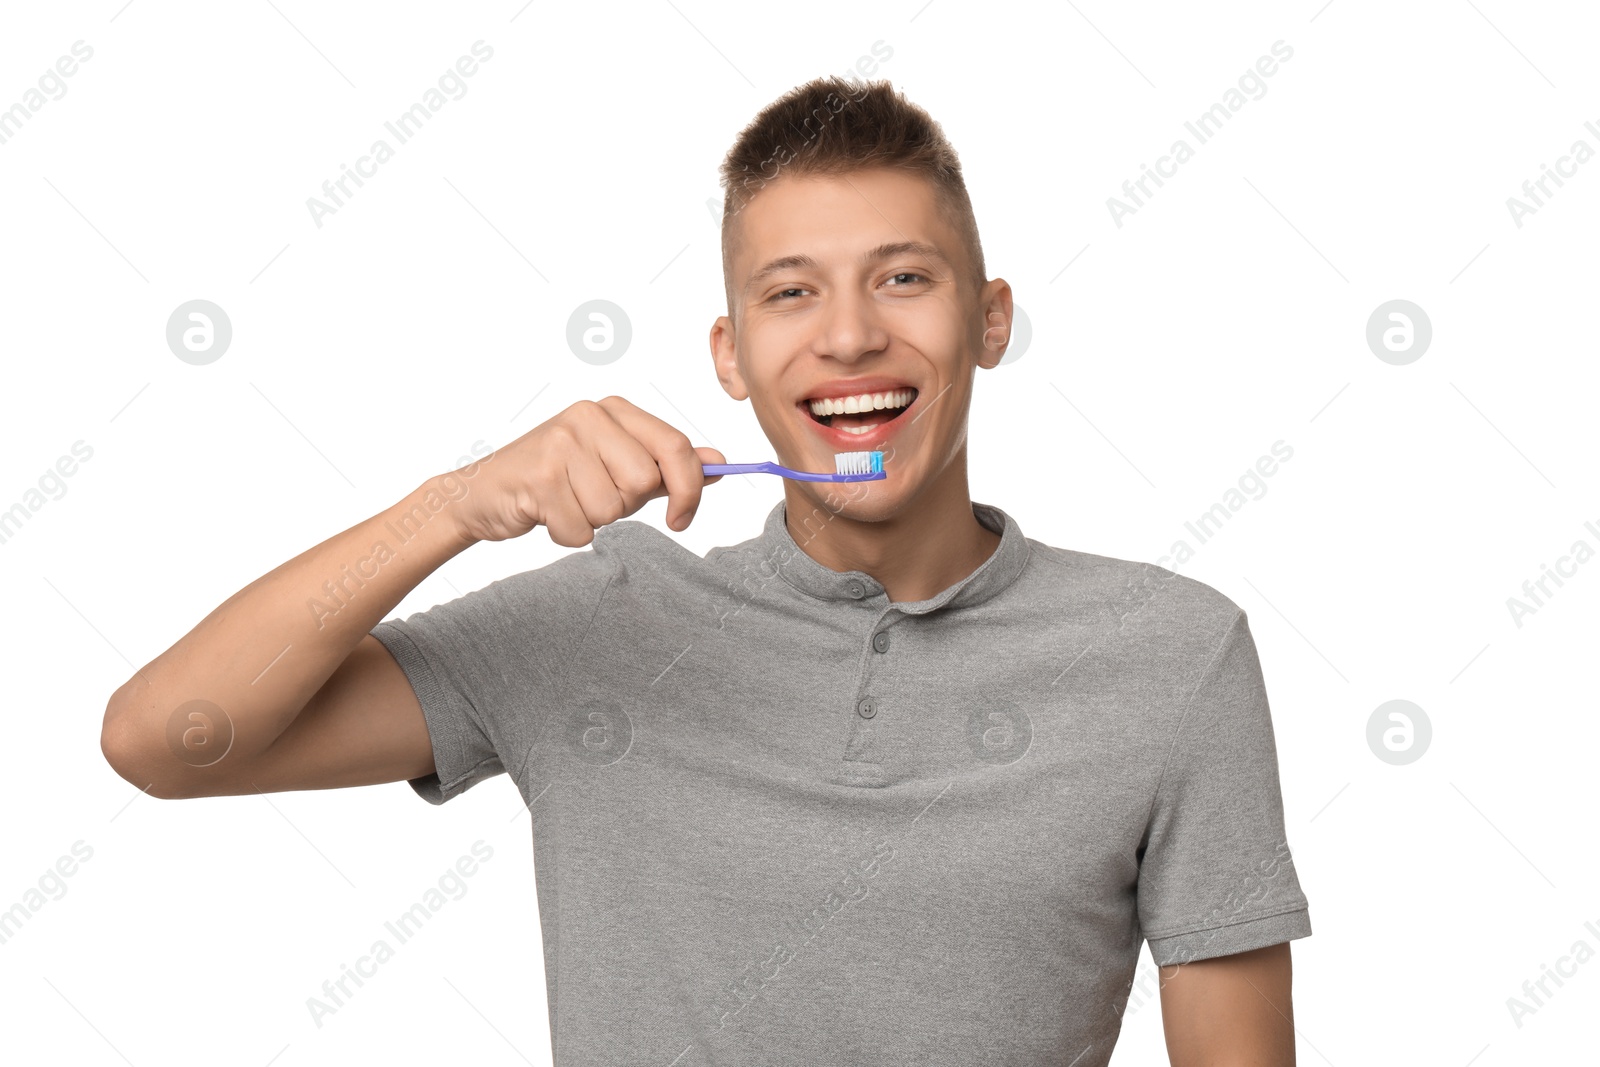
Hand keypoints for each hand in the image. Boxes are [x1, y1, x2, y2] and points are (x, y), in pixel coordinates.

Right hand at [449, 396, 725, 546]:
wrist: (484, 493)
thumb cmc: (557, 479)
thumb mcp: (616, 464)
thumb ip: (667, 464)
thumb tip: (719, 463)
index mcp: (613, 410)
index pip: (675, 447)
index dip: (689, 490)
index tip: (682, 519)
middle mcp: (588, 416)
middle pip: (644, 482)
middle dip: (624, 506)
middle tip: (592, 497)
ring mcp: (561, 443)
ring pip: (613, 509)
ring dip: (592, 520)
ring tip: (566, 502)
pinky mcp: (539, 477)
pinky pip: (581, 530)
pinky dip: (567, 534)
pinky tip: (547, 514)